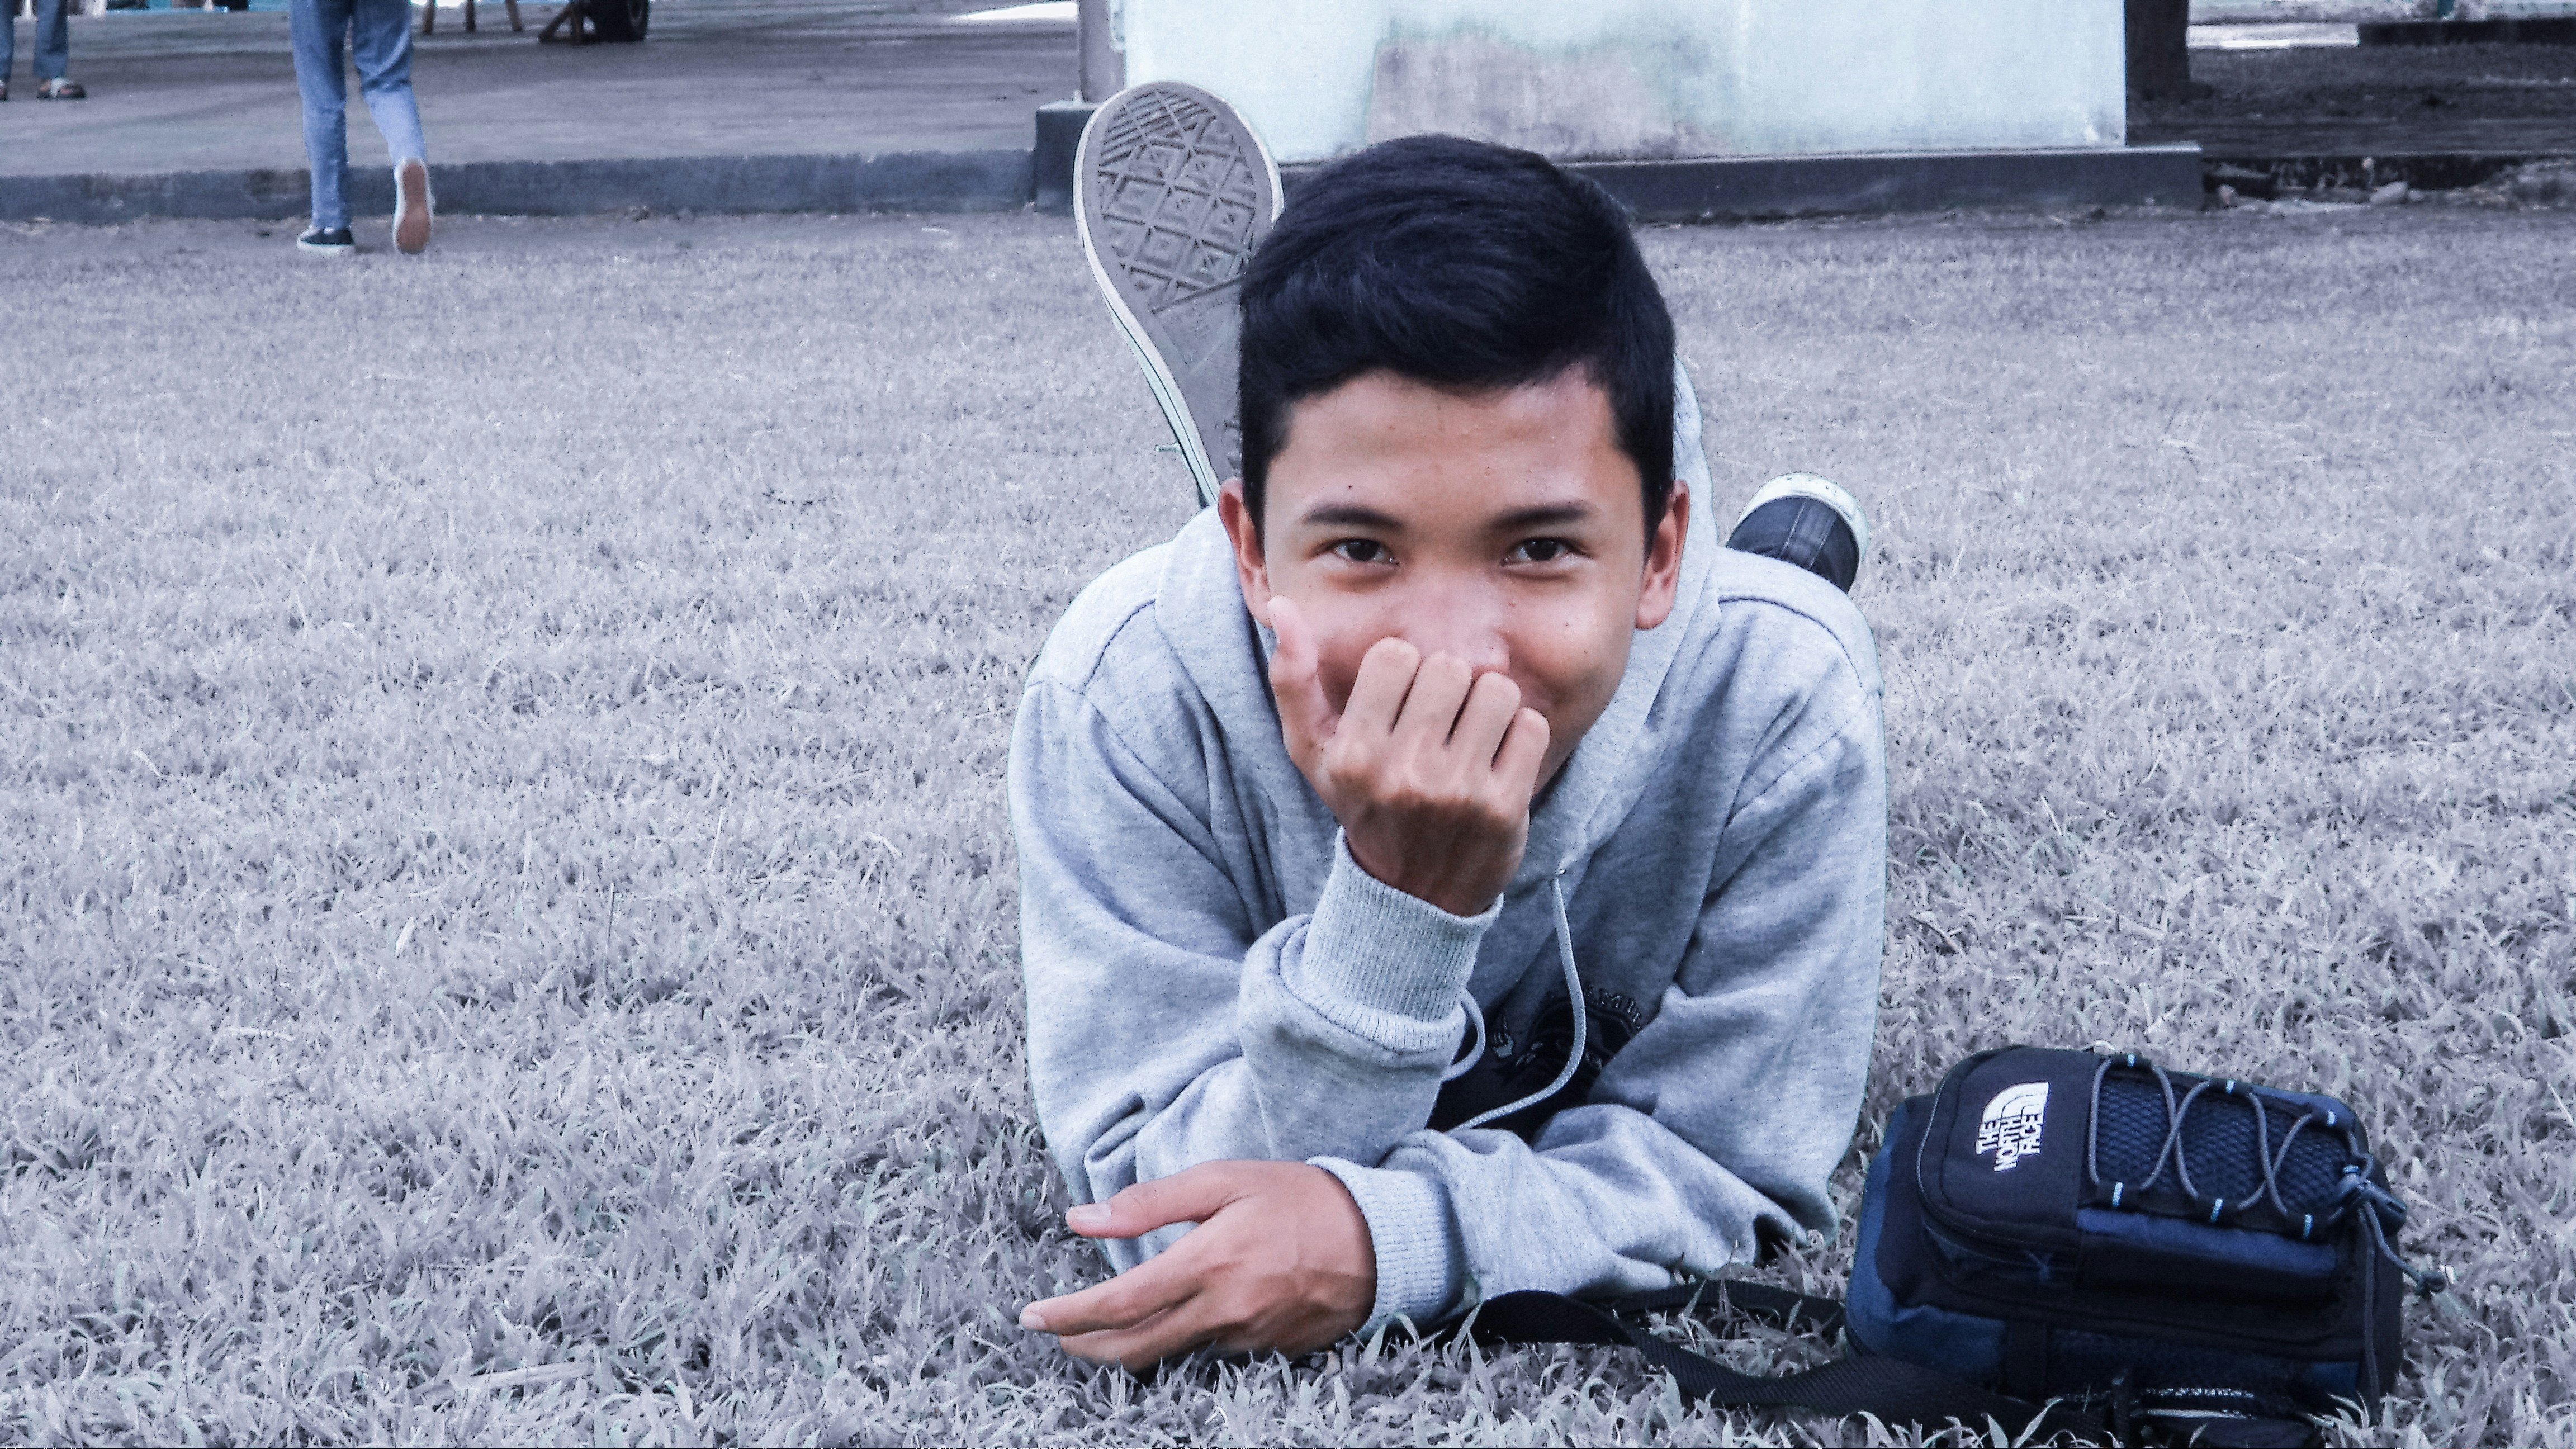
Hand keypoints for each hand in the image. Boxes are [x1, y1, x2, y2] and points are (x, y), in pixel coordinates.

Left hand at [1019, 1160, 1375, 1370]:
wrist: (1380, 1239)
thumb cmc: (1300, 1198)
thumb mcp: (1225, 1179)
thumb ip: (1150, 1203)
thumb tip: (1081, 1219)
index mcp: (1207, 1264)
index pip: (1119, 1305)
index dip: (1068, 1316)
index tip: (1032, 1318)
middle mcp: (1222, 1312)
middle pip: (1133, 1349)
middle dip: (1085, 1346)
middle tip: (1058, 1334)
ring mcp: (1246, 1340)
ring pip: (1169, 1357)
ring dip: (1129, 1348)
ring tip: (1105, 1326)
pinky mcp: (1266, 1352)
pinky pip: (1208, 1354)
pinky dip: (1179, 1342)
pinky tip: (1174, 1320)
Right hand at [1267, 597, 1549, 916]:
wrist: (1415, 895)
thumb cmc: (1363, 804)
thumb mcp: (1312, 752)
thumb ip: (1292, 679)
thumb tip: (1282, 606)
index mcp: (1351, 755)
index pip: (1395, 655)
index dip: (1405, 672)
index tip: (1401, 705)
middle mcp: (1401, 774)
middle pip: (1449, 666)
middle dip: (1450, 687)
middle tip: (1441, 723)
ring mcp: (1455, 793)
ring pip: (1496, 690)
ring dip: (1490, 707)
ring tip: (1471, 739)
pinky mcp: (1503, 808)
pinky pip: (1530, 726)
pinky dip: (1521, 736)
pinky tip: (1497, 762)